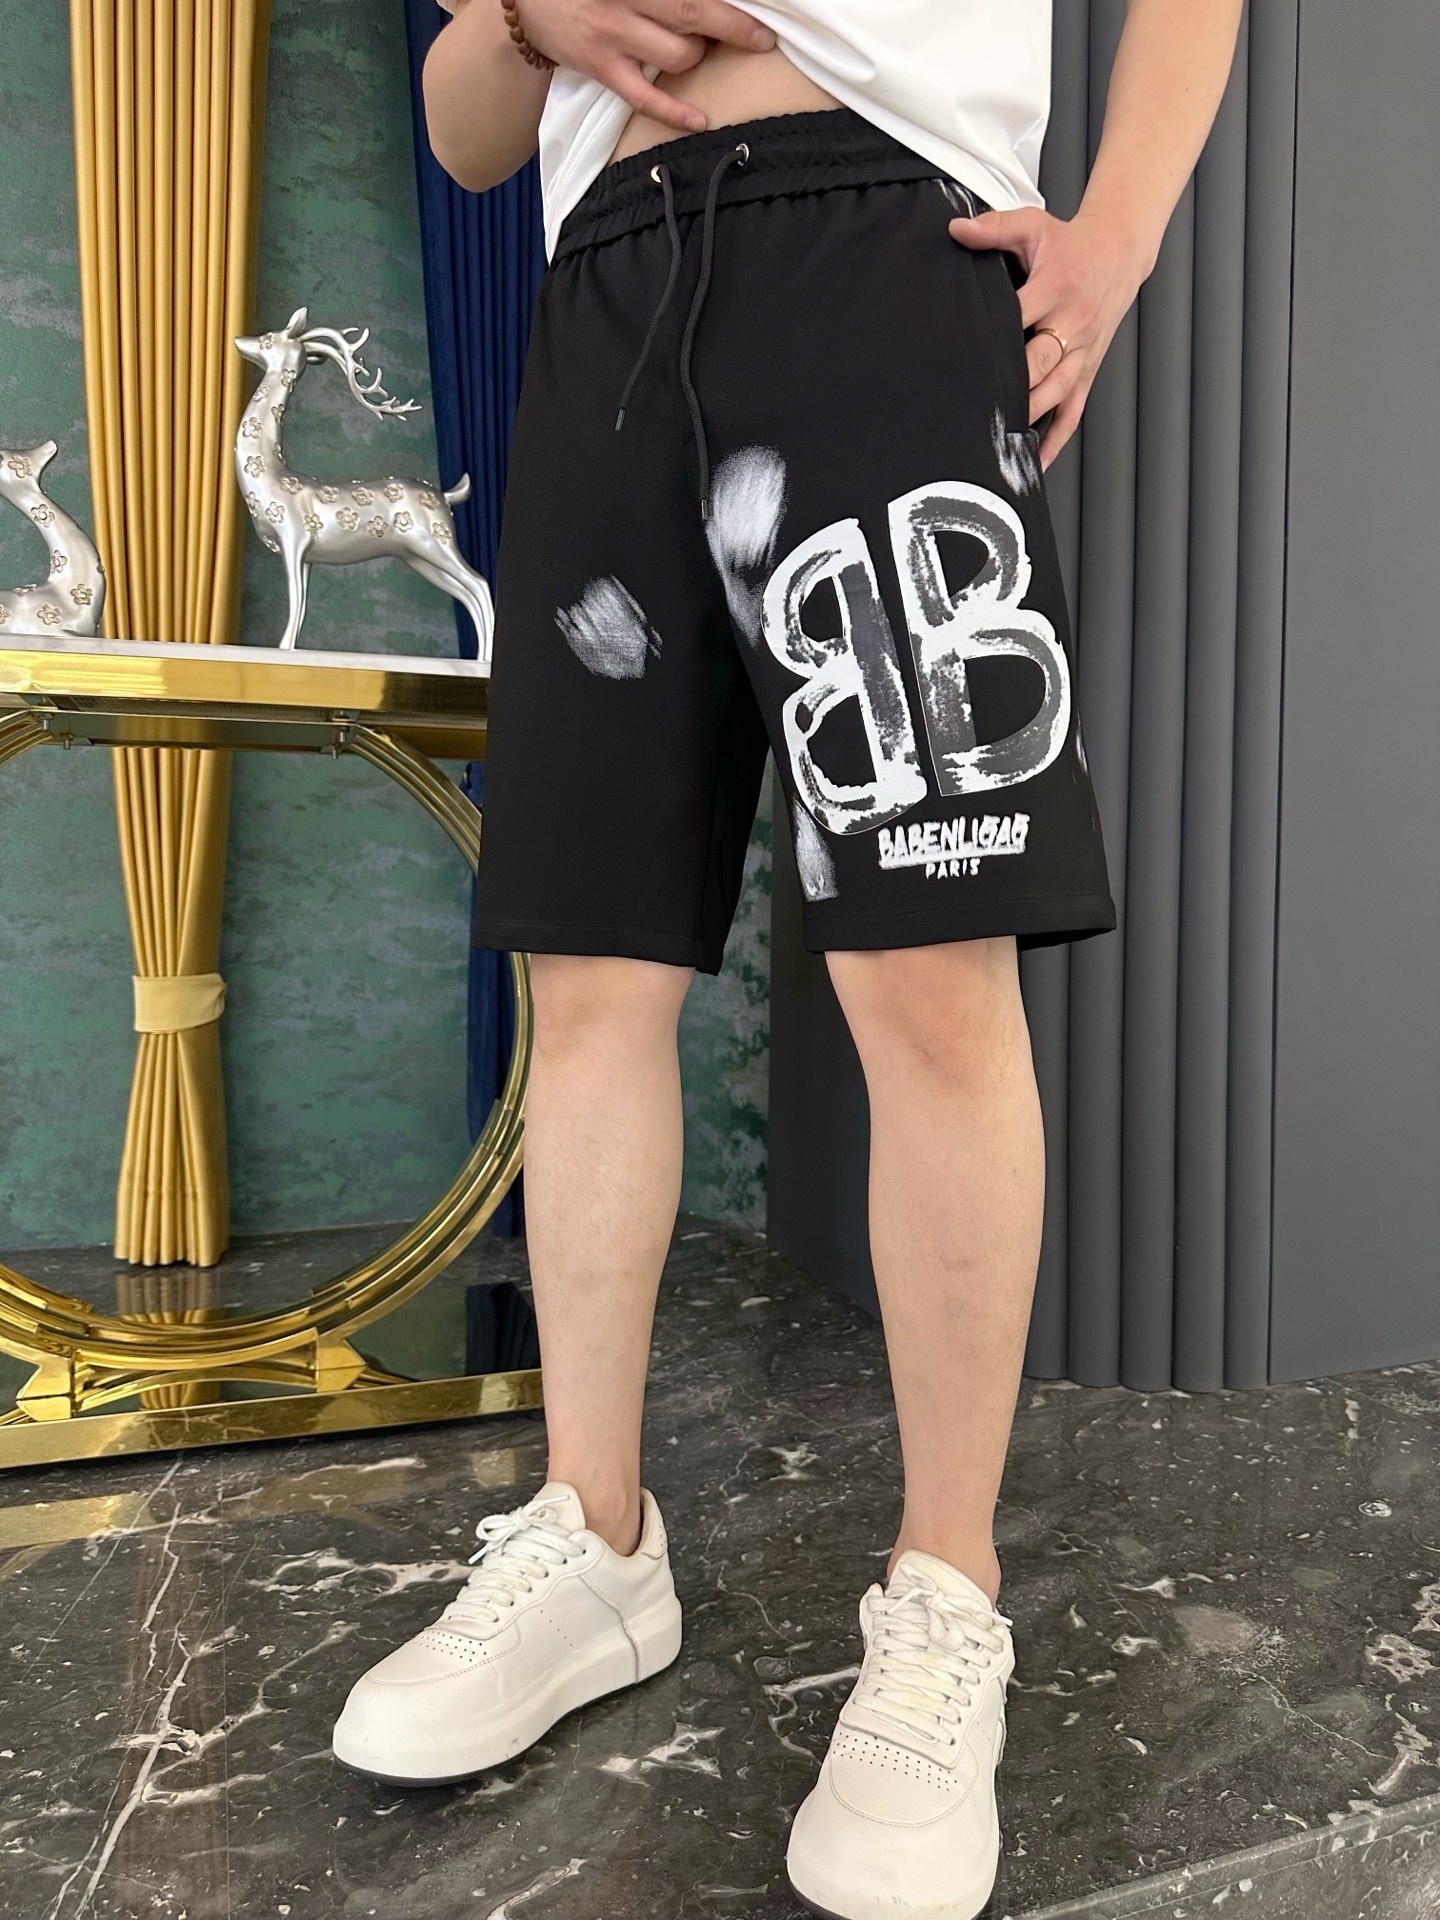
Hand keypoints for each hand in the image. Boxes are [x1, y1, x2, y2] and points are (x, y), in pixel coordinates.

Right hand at [520, 0, 776, 131]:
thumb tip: (711, 2)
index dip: (726, 4)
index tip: (759, 9)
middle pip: (693, 13)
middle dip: (734, 28)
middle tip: (761, 38)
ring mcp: (613, 36)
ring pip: (679, 56)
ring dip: (699, 56)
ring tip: (698, 50)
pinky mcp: (603, 68)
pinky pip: (646, 99)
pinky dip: (675, 113)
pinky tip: (700, 121)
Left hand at [948, 206, 1147, 469]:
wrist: (1119, 254)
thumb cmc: (1069, 243)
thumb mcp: (1033, 226)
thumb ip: (993, 229)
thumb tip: (955, 230)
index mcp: (1056, 288)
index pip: (1019, 316)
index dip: (993, 336)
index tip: (964, 356)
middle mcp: (1072, 324)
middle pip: (1038, 363)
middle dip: (1010, 386)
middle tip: (976, 409)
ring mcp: (1081, 353)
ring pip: (1055, 392)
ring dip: (1029, 417)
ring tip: (998, 441)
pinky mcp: (1087, 371)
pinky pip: (1072, 412)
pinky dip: (1055, 440)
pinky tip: (1034, 462)